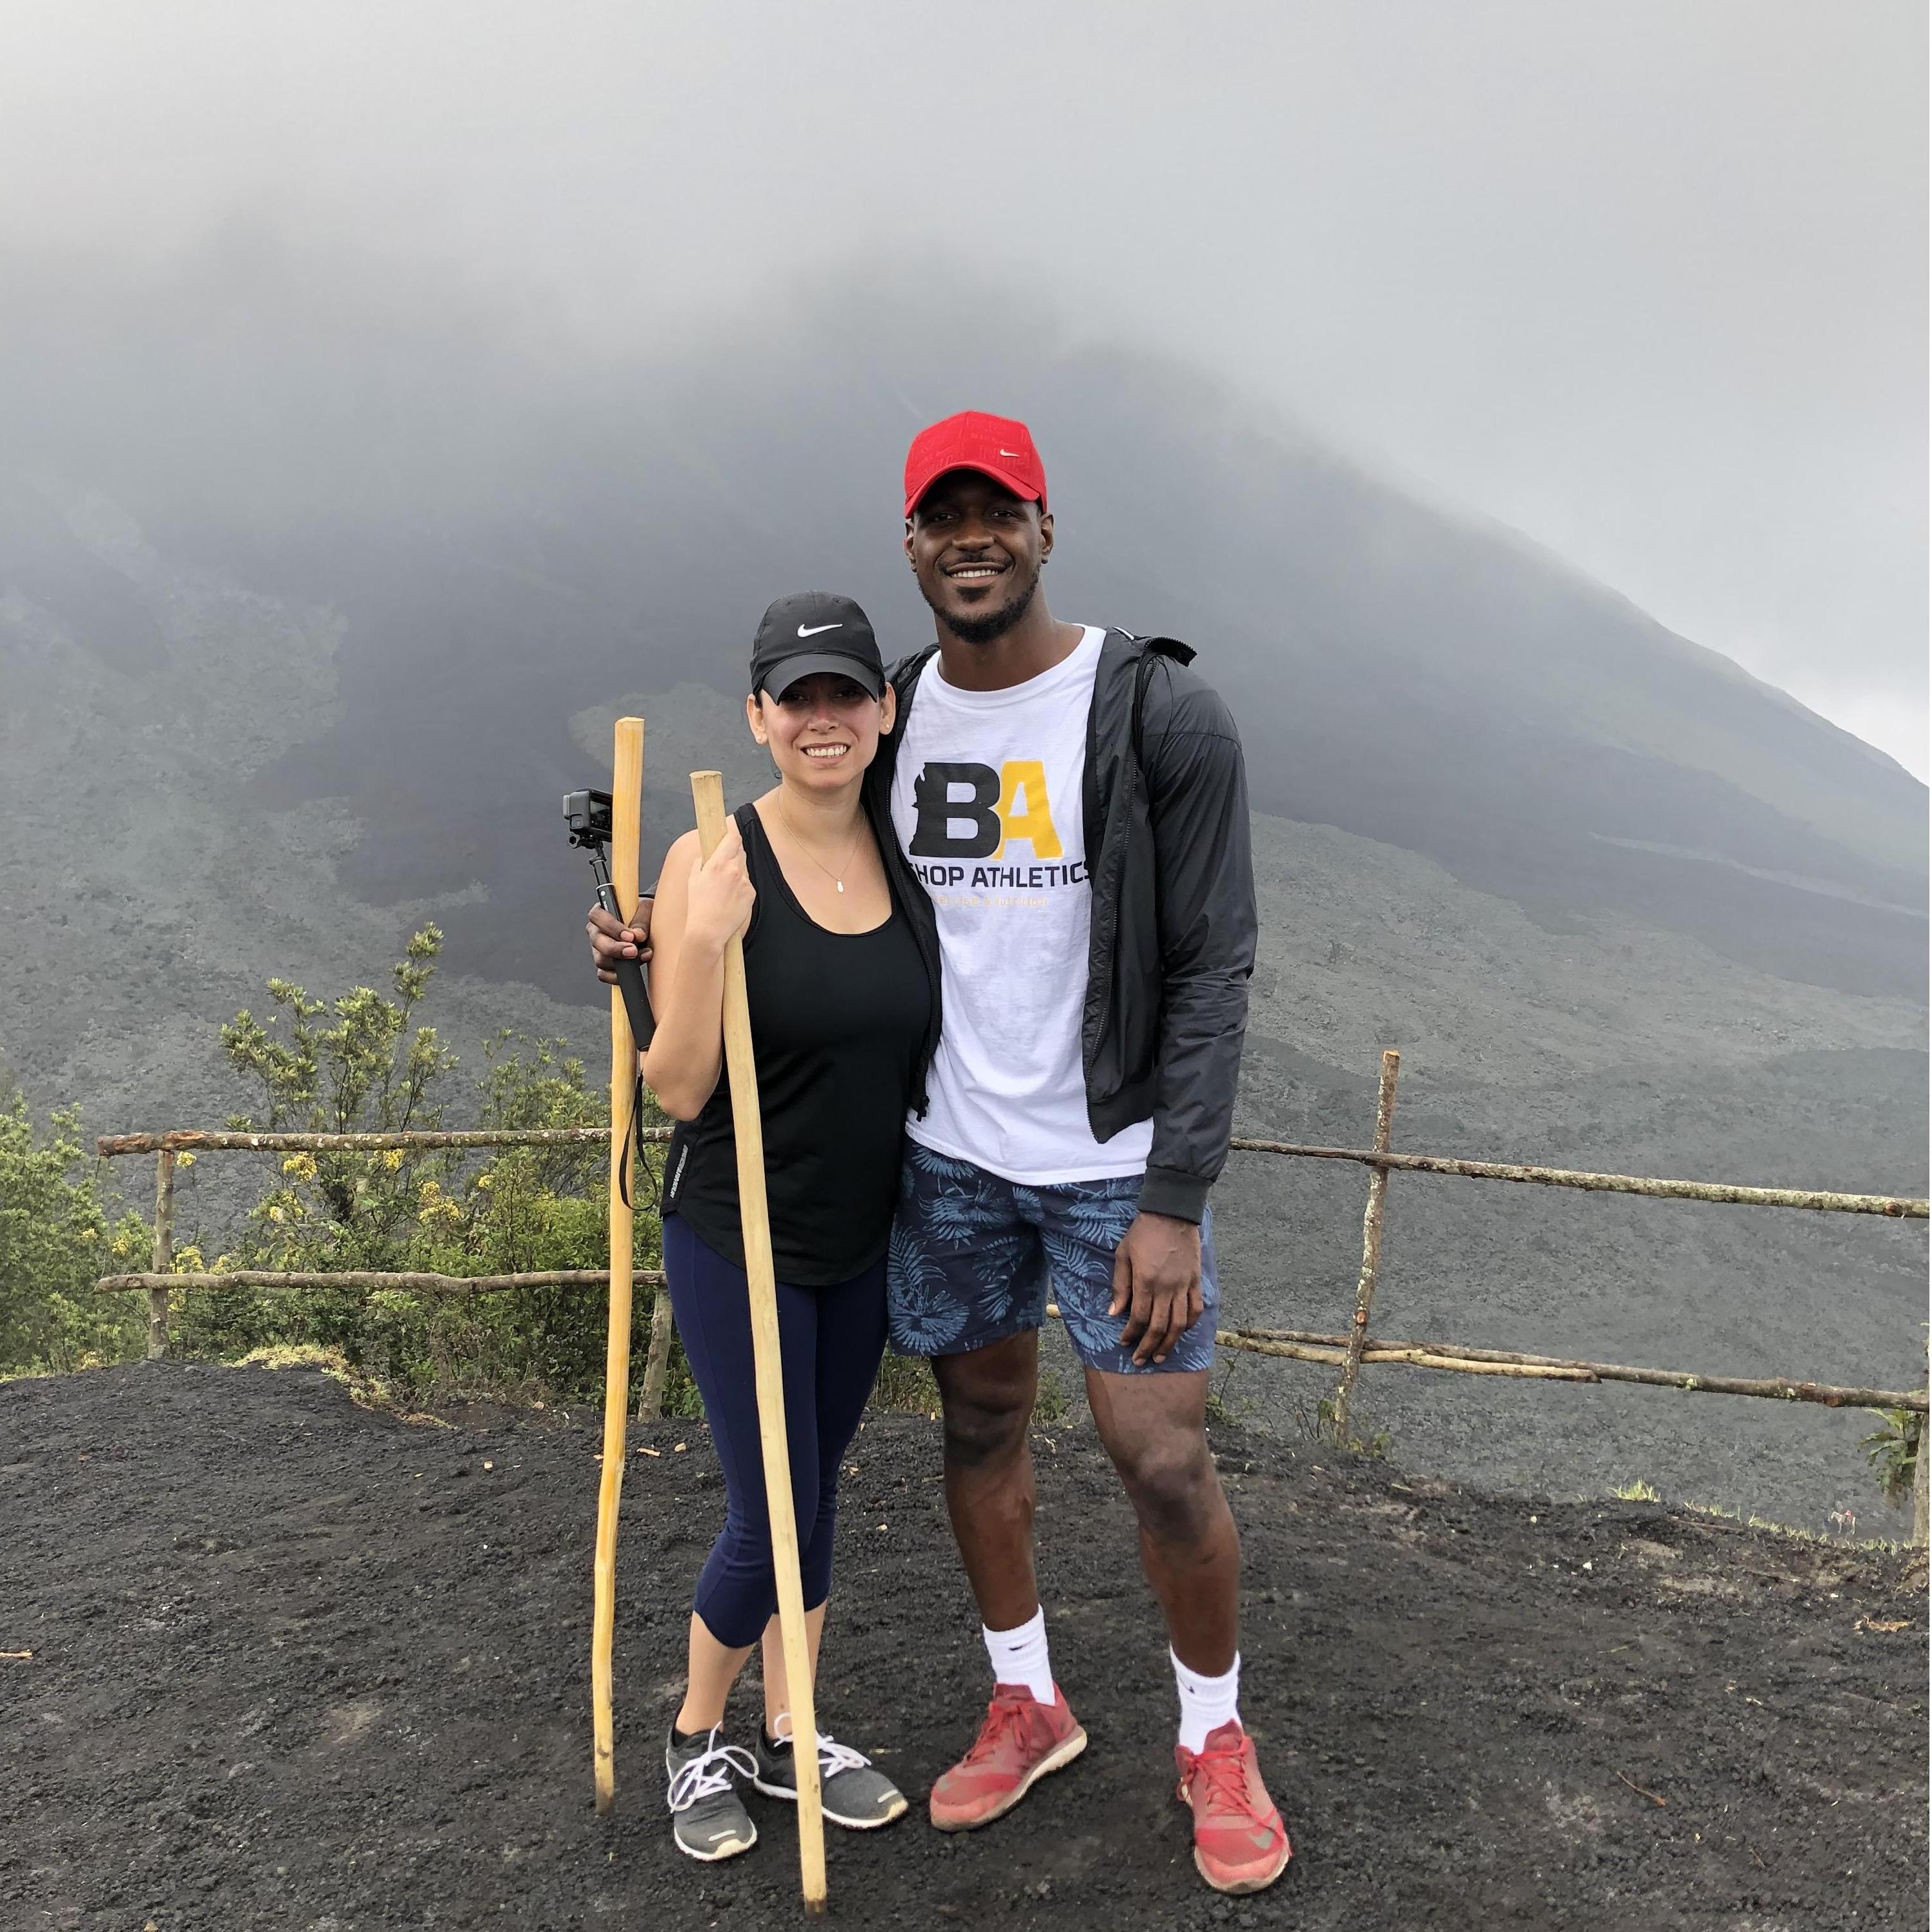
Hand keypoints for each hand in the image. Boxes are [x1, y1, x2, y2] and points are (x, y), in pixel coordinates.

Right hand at [587, 901, 652, 984]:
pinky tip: (632, 971)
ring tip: (643, 956)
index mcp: (601, 914)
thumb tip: (638, 935)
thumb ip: (642, 920)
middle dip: (616, 948)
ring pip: (601, 959)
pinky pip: (604, 975)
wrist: (650, 929)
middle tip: (634, 951)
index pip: (597, 916)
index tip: (630, 936)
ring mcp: (598, 950)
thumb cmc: (644, 915)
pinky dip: (618, 976)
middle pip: (597, 941)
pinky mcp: (604, 966)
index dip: (611, 927)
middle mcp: (596, 932)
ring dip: (622, 962)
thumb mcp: (646, 910)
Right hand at [683, 820, 754, 954]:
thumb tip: (706, 856)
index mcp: (718, 863)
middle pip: (740, 851)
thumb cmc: (698, 906)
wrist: (709, 930)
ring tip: (725, 887)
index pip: (733, 838)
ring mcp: (744, 882)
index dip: (732, 836)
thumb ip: (700, 862)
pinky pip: (747, 884)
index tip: (731, 836)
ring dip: (737, 872)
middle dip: (733, 855)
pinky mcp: (751, 893)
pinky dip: (741, 887)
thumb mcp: (693, 879)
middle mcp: (734, 870)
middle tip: (724, 866)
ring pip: (744, 868)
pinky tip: (731, 898)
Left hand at [1110, 1211, 1203, 1366]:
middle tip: (1140, 1360)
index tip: (1124, 1342)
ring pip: (1179, 1323)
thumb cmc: (1142, 1232)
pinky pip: (1196, 1309)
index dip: (1131, 1334)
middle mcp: (1166, 1287)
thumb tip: (1113, 1313)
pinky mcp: (1195, 1281)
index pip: (1138, 1317)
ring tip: (1160, 1356)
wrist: (1171, 1213)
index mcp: (1145, 1281)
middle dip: (1148, 1346)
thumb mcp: (1123, 1255)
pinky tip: (1181, 1332)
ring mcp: (1184, 1285)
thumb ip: (1120, 1286)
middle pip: (1159, 1326)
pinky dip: (1189, 1324)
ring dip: (1169, 1343)